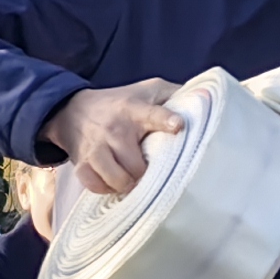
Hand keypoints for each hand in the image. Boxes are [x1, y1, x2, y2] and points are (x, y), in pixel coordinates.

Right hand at [45, 78, 190, 196]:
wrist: (73, 109)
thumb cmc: (121, 102)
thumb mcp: (148, 90)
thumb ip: (175, 94)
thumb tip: (207, 99)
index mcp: (135, 110)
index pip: (153, 114)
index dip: (166, 120)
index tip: (178, 126)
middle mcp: (115, 129)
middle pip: (135, 164)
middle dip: (145, 173)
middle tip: (148, 171)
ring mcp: (97, 148)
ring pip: (117, 179)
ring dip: (127, 183)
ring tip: (131, 178)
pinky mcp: (82, 163)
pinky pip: (95, 185)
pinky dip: (106, 188)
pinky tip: (113, 181)